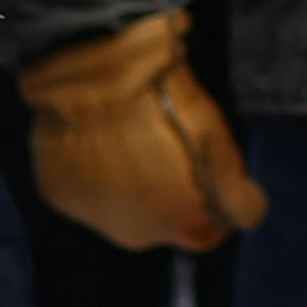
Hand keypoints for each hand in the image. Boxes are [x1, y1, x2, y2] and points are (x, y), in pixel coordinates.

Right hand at [16, 15, 261, 250]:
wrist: (89, 73)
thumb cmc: (162, 101)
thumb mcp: (214, 141)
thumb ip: (235, 193)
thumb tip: (247, 215)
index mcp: (179, 223)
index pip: (209, 233)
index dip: (218, 208)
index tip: (215, 184)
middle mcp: (135, 233)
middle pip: (164, 221)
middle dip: (172, 196)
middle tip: (171, 149)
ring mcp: (93, 215)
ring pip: (123, 206)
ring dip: (132, 184)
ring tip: (133, 138)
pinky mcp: (59, 194)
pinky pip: (86, 189)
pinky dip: (95, 171)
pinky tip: (99, 138)